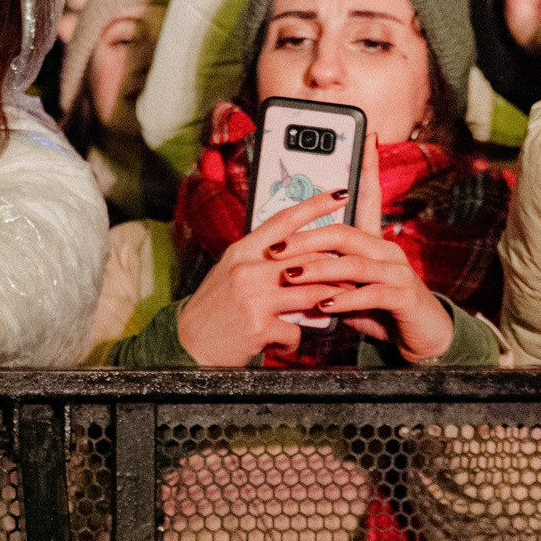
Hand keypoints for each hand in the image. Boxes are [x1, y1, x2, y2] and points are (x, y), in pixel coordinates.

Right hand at [170, 190, 352, 364]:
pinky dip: (293, 340)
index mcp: (242, 251)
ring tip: (334, 307)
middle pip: (308, 257)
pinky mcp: (259, 325)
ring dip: (328, 302)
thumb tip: (299, 256)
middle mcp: (247, 268)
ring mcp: (254, 296)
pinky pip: (295, 330)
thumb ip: (260, 260)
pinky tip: (284, 342)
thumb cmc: (214, 309)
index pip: (284, 220)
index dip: (315, 205)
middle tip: (353, 275)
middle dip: (337, 268)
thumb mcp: (231, 273)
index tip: (340, 194)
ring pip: (312, 292)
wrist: (188, 346)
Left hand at [291, 141, 455, 362]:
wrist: (420, 337)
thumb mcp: (349, 286)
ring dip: (319, 269)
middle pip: (343, 233)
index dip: (368, 168)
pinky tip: (324, 305)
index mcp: (373, 241)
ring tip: (291, 276)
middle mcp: (387, 249)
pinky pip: (370, 292)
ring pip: (354, 262)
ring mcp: (397, 271)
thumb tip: (288, 265)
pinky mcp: (403, 296)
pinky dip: (344, 298)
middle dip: (306, 239)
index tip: (367, 137)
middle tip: (277, 249)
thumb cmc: (379, 309)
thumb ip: (327, 273)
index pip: (369, 198)